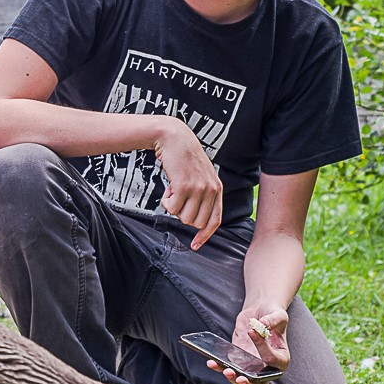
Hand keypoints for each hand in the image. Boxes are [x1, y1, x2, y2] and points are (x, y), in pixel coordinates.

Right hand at [154, 117, 223, 247]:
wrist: (174, 138)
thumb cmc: (184, 158)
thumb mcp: (201, 176)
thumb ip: (203, 195)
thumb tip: (195, 221)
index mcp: (217, 188)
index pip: (214, 220)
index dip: (204, 236)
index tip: (195, 245)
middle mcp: (210, 190)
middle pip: (196, 223)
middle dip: (183, 215)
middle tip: (178, 198)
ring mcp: (198, 189)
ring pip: (184, 218)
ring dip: (174, 207)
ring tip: (174, 190)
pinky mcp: (184, 186)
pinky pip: (172, 208)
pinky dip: (166, 201)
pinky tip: (168, 186)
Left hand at [204, 303, 290, 383]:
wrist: (259, 312)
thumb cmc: (273, 314)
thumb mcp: (278, 314)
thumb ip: (273, 320)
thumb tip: (262, 324)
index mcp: (281, 358)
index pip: (272, 359)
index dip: (262, 348)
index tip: (253, 332)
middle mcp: (267, 367)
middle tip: (240, 378)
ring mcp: (251, 366)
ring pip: (242, 380)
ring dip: (232, 377)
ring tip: (225, 370)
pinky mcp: (238, 361)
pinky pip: (229, 368)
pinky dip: (220, 367)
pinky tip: (212, 362)